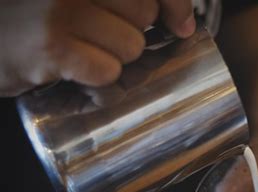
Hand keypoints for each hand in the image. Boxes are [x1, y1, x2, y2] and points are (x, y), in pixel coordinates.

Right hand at [0, 0, 194, 96]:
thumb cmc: (35, 16)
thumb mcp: (79, 0)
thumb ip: (125, 3)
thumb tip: (185, 25)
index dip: (175, 5)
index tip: (182, 26)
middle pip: (145, 14)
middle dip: (130, 32)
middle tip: (99, 36)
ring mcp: (62, 10)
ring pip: (131, 46)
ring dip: (112, 58)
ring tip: (80, 52)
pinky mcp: (53, 46)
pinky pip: (108, 72)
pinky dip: (96, 80)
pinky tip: (72, 71)